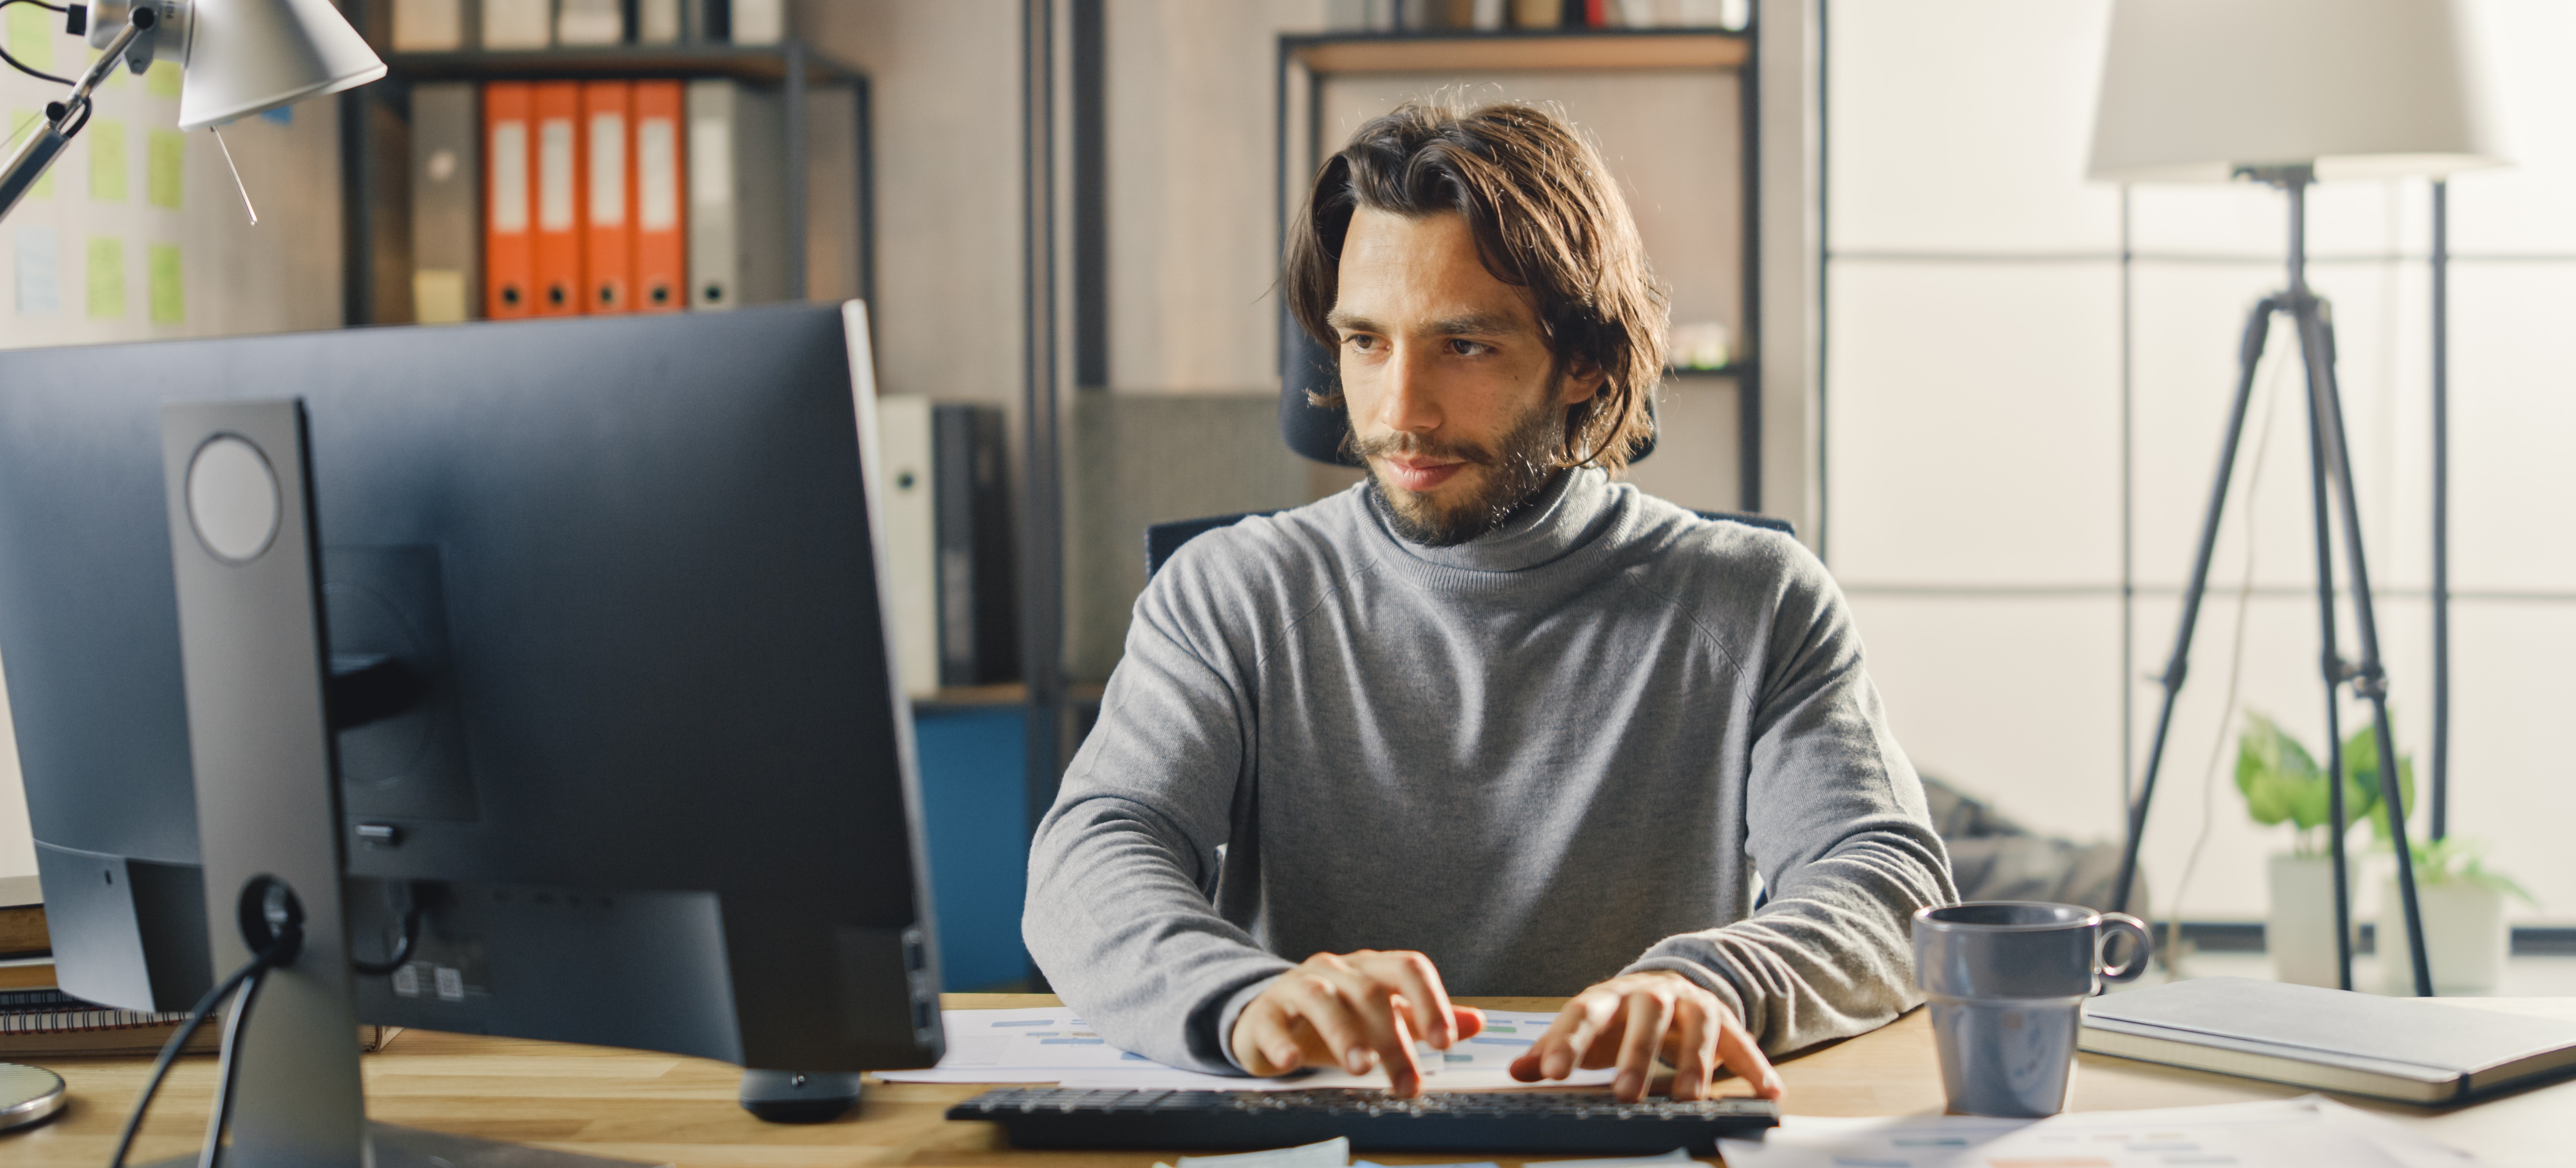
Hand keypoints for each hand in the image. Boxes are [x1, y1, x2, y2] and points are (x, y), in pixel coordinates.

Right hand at [1230, 950, 1486, 1097]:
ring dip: (1344, 1033)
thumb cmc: (1336, 1019)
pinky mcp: (1262, 1013)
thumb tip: (1477, 1022)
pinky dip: (1282, 1042)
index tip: (1446, 1043)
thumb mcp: (1382, 1017)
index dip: (1430, 1001)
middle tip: (1408, 1085)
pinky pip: (1271, 1023)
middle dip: (1392, 1040)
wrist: (1268, 1018)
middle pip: (1369, 994)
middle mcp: (1335, 970)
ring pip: (1322, 1000)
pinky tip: (1293, 1062)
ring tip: (1361, 1066)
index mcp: (1370, 969)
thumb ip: (1424, 1020)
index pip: (1407, 968)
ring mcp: (1296, 987)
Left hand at [1509, 970, 1782, 1102]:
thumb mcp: (1587, 1031)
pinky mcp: (1723, 1019)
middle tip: (1625, 1094)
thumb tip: (1516, 1072)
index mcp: (1608, 997)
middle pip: (1644, 1016)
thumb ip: (1552, 1051)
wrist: (1671, 985)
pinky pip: (1742, 1041)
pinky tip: (1769, 1091)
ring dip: (1694, 1063)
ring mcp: (1690, 1003)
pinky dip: (1755, 1066)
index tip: (1553, 1071)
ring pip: (1696, 1027)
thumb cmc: (1619, 1018)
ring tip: (1688, 1098)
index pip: (1583, 1013)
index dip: (1568, 1041)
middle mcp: (1651, 995)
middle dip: (1636, 1055)